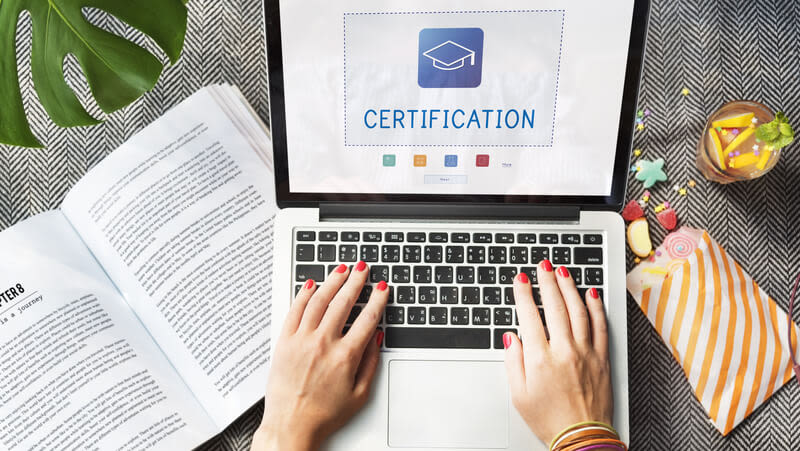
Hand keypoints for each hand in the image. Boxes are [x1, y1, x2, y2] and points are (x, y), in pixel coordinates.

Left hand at [253, 262, 387, 450]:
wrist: (291, 425)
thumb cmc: (323, 414)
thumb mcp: (360, 394)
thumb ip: (371, 362)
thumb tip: (376, 337)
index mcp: (345, 356)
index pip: (367, 318)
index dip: (377, 299)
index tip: (382, 288)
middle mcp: (323, 344)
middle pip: (344, 302)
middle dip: (356, 281)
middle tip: (362, 269)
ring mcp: (301, 340)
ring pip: (319, 301)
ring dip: (332, 281)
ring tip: (341, 269)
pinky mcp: (284, 342)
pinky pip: (295, 310)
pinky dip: (304, 294)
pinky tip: (312, 284)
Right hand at [503, 259, 612, 444]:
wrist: (581, 438)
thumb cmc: (549, 420)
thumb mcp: (519, 395)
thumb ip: (513, 362)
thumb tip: (512, 338)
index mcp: (540, 359)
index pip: (530, 316)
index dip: (523, 293)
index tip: (520, 279)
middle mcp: (564, 351)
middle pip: (555, 307)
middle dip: (547, 281)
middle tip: (543, 265)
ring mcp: (586, 353)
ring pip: (578, 311)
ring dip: (570, 288)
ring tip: (563, 272)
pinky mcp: (601, 359)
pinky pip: (600, 326)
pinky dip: (596, 307)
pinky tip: (591, 294)